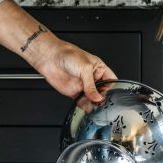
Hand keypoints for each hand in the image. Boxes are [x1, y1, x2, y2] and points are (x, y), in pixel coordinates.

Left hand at [0, 1, 116, 106]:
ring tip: (94, 106)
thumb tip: (98, 98)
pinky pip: (83, 103)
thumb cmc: (67, 54)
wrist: (50, 58)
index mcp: (99, 69)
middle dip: (103, 98)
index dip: (112, 89)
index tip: (111, 95)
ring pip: (93, 99)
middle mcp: (92, 78)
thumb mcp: (85, 68)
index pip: (111, 81)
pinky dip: (85, 107)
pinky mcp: (75, 93)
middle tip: (101, 102)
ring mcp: (84, 86)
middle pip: (102, 93)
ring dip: (94, 104)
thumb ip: (91, 85)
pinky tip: (87, 108)